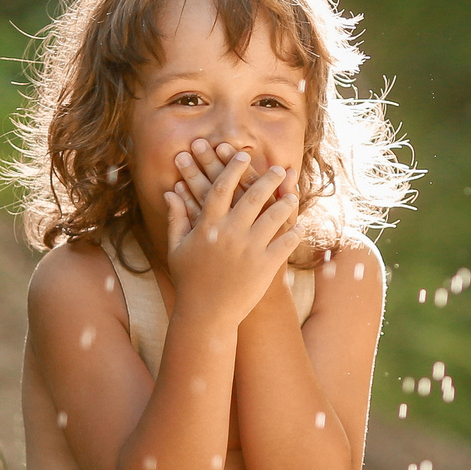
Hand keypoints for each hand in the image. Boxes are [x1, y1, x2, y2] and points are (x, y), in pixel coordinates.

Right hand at [163, 138, 300, 323]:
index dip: (233, 168)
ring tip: (292, 195)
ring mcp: (250, 248)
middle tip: (278, 169)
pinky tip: (299, 225)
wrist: (206, 314)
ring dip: (286, 202)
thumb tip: (171, 192)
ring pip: (274, 215)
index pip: (222, 187)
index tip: (243, 155)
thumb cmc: (189, 281)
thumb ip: (176, 218)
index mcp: (208, 225)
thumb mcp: (177, 248)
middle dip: (268, 178)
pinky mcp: (266, 265)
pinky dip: (295, 231)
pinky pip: (286, 241)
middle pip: (253, 195)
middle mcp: (230, 232)